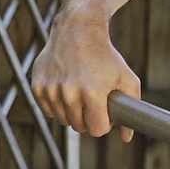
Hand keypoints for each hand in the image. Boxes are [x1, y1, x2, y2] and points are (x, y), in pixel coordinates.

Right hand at [28, 1, 137, 140]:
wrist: (78, 30)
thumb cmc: (106, 56)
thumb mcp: (127, 78)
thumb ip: (132, 108)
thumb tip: (126, 138)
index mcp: (92, 93)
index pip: (97, 130)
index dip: (104, 123)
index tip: (105, 112)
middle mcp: (69, 93)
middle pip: (79, 127)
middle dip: (88, 118)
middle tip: (93, 100)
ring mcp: (51, 90)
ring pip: (63, 120)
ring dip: (73, 112)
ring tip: (80, 92)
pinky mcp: (37, 86)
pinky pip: (48, 110)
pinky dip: (57, 104)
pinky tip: (66, 87)